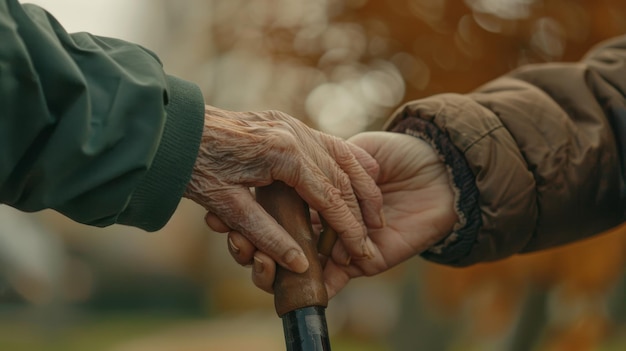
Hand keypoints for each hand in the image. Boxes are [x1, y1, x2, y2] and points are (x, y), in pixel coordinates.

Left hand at [184, 106, 383, 273]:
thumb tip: (300, 264)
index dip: (348, 228)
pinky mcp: (285, 122)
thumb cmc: (195, 166)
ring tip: (372, 213)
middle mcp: (294, 133)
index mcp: (283, 154)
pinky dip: (344, 164)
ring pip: (340, 157)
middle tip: (371, 238)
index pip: (329, 198)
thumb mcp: (228, 207)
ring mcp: (291, 124)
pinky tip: (356, 179)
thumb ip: (267, 236)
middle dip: (359, 211)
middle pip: (341, 177)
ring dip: (358, 186)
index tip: (363, 251)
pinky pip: (326, 144)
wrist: (172, 129)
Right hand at [234, 131, 457, 297]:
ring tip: (249, 259)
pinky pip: (330, 280)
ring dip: (269, 266)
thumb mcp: (354, 150)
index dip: (252, 214)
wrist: (442, 172)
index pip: (279, 213)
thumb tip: (288, 174)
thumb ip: (328, 164)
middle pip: (282, 243)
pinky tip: (277, 276)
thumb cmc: (399, 154)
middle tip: (230, 240)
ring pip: (298, 266)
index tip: (221, 213)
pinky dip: (303, 283)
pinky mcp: (361, 265)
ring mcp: (342, 247)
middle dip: (251, 244)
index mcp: (321, 199)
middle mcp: (327, 226)